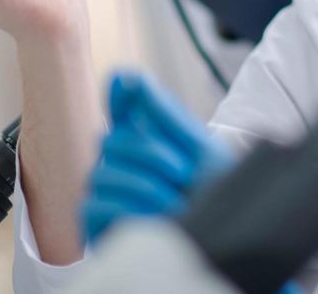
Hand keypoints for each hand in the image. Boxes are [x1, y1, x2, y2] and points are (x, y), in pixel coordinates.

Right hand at [82, 71, 231, 245]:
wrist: (224, 240)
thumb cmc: (213, 195)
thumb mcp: (196, 150)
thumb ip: (163, 113)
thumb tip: (130, 76)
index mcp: (146, 140)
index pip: (122, 108)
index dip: (120, 95)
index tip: (126, 83)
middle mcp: (123, 164)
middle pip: (111, 139)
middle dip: (151, 153)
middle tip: (183, 173)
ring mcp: (109, 193)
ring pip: (101, 173)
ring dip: (144, 185)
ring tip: (176, 202)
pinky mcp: (98, 225)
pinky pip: (93, 205)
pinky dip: (126, 209)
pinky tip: (154, 217)